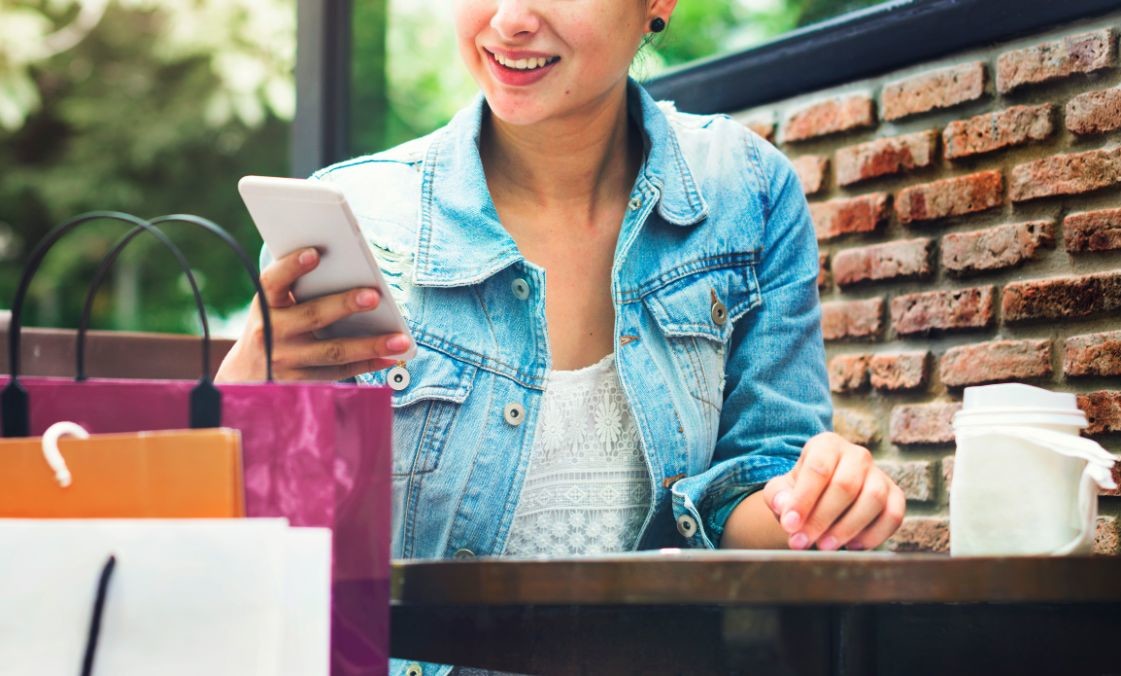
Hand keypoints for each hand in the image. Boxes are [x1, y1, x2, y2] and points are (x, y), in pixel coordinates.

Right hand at [215, 248, 409, 382]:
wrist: (247, 375)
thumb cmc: (275, 326)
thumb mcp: (275, 306)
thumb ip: (300, 290)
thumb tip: (350, 272)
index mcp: (265, 304)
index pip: (273, 281)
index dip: (291, 266)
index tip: (315, 253)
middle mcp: (271, 333)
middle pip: (312, 316)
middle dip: (345, 304)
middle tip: (375, 296)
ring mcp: (286, 361)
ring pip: (333, 351)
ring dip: (370, 344)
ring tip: (401, 339)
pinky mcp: (300, 384)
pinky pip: (340, 372)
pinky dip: (368, 365)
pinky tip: (391, 357)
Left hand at [761, 432, 904, 550]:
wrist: (826, 494)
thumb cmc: (802, 490)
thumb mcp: (782, 488)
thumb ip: (777, 495)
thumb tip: (784, 507)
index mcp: (827, 445)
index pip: (818, 469)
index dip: (803, 500)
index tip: (789, 526)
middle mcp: (857, 455)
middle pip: (846, 485)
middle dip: (822, 519)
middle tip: (803, 542)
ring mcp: (879, 475)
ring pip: (872, 500)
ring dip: (847, 528)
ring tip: (824, 546)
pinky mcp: (895, 496)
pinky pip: (893, 516)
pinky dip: (873, 535)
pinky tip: (850, 546)